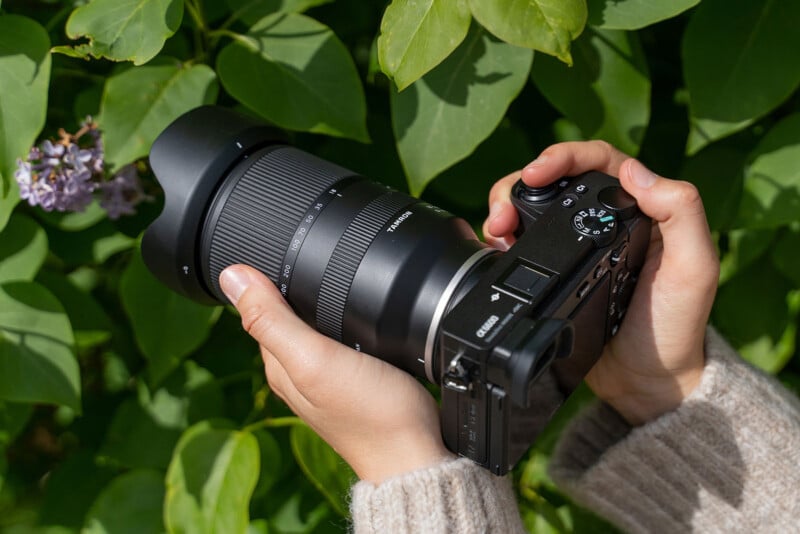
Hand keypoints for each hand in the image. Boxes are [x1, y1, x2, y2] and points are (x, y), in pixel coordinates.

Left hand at [219, 265, 453, 482]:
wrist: (417, 455)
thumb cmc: (371, 414)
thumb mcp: (314, 359)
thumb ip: (273, 320)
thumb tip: (231, 276)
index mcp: (279, 363)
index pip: (258, 305)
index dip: (268, 274)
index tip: (287, 243)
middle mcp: (298, 370)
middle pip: (288, 313)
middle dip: (297, 284)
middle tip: (319, 253)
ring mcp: (327, 377)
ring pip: (316, 325)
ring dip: (322, 301)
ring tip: (339, 273)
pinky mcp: (356, 380)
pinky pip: (341, 340)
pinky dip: (345, 320)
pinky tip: (361, 312)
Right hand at [483, 141, 719, 424]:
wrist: (645, 380)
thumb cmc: (675, 325)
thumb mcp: (695, 268)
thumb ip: (681, 212)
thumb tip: (635, 171)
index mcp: (642, 207)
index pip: (598, 161)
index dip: (562, 157)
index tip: (535, 172)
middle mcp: (608, 218)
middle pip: (555, 178)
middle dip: (520, 184)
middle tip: (502, 212)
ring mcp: (579, 244)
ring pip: (534, 205)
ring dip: (507, 207)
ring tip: (495, 231)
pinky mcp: (557, 270)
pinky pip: (526, 240)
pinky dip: (507, 237)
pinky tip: (499, 249)